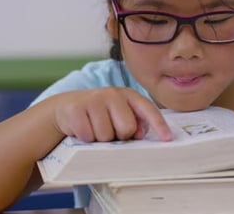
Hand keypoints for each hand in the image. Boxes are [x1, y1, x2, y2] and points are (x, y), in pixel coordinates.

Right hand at [46, 87, 171, 141]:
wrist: (66, 107)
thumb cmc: (99, 115)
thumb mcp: (119, 115)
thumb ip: (134, 123)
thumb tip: (140, 133)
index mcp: (128, 95)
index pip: (147, 109)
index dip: (159, 125)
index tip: (167, 138)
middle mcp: (112, 93)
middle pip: (127, 128)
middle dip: (119, 135)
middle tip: (110, 130)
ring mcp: (94, 99)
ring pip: (106, 135)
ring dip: (100, 138)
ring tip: (94, 128)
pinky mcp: (76, 108)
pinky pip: (88, 136)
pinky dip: (85, 138)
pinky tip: (82, 128)